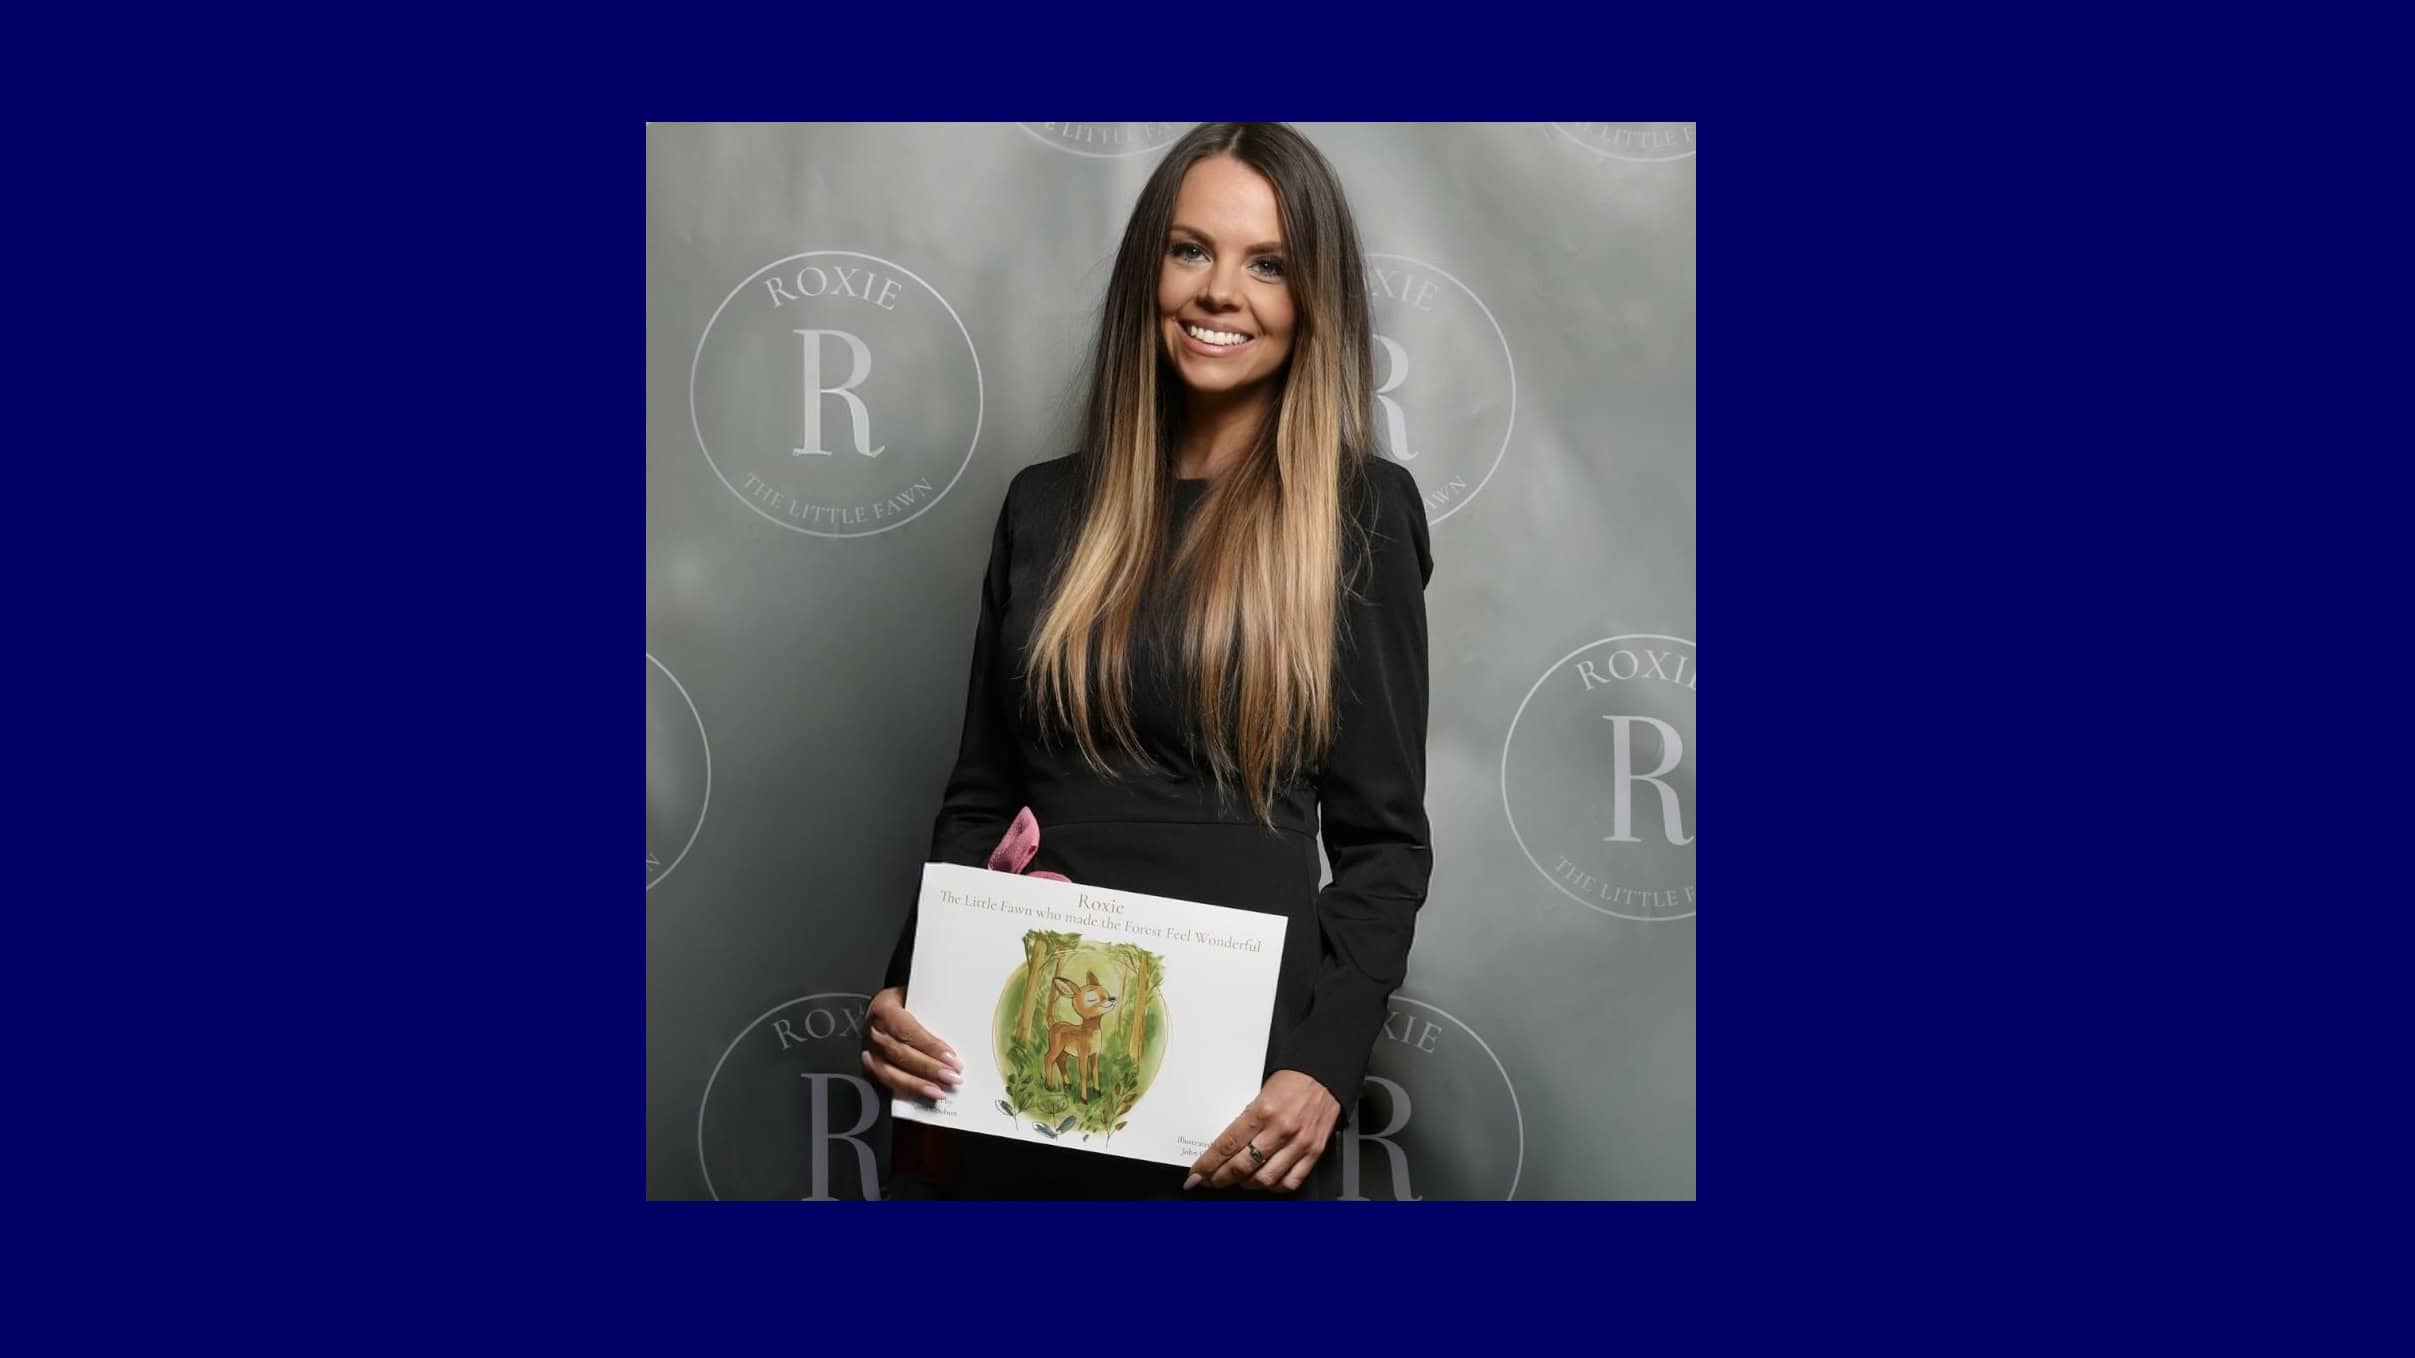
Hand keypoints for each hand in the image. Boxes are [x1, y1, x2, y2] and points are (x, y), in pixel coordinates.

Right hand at [861, 985, 962, 1102]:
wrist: (887, 1003)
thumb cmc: (906, 999)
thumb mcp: (918, 993)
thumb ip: (936, 1007)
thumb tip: (968, 1021)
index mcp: (885, 1007)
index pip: (907, 1029)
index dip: (929, 1046)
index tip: (950, 1057)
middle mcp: (875, 1030)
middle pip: (901, 1054)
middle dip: (929, 1068)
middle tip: (952, 1076)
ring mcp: (871, 1049)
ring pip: (890, 1072)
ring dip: (918, 1084)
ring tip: (940, 1091)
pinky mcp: (872, 1064)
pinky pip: (887, 1081)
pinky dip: (907, 1089)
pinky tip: (924, 1092)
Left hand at [1186, 1070, 1339, 1192]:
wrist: (1324, 1073)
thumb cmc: (1292, 1079)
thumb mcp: (1260, 1093)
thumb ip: (1245, 1120)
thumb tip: (1224, 1146)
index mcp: (1263, 1110)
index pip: (1228, 1145)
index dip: (1208, 1165)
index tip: (1196, 1175)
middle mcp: (1281, 1129)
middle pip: (1242, 1166)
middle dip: (1220, 1178)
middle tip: (1210, 1181)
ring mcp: (1299, 1143)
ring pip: (1265, 1179)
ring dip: (1245, 1184)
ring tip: (1236, 1181)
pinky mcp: (1314, 1152)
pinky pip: (1290, 1181)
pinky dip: (1274, 1187)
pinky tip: (1264, 1182)